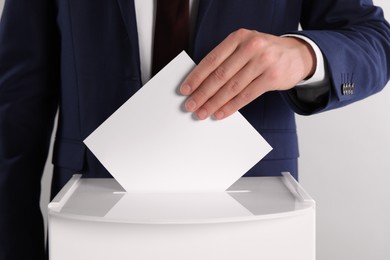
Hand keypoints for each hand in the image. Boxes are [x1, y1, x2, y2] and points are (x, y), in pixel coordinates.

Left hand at [180, 29, 315, 119]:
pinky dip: (231, 106)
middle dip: (202, 93)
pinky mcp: (272, 77)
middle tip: (191, 105)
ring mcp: (263, 61)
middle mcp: (251, 46)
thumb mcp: (245, 46)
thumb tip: (201, 83)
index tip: (185, 90)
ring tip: (203, 112)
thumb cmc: (265, 53)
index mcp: (238, 37)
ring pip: (232, 87)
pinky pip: (246, 95)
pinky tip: (221, 113)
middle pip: (220, 75)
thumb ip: (227, 60)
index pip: (212, 60)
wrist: (298, 55)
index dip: (196, 77)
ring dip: (214, 103)